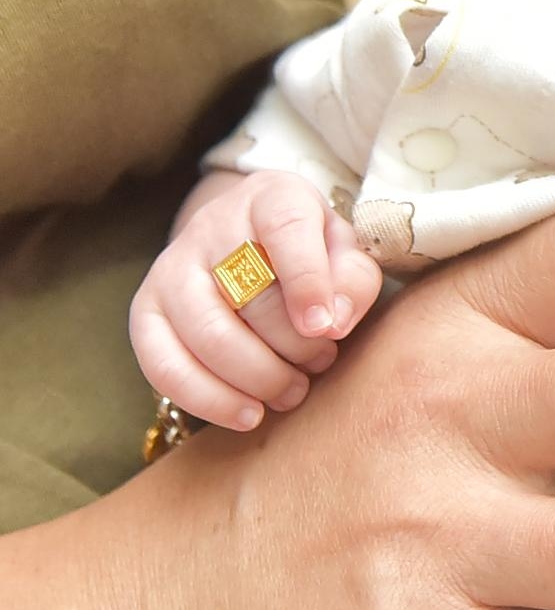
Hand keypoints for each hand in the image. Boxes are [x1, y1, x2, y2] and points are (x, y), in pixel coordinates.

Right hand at [129, 169, 383, 428]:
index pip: (285, 228)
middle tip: (322, 363)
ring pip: (205, 331)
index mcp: (272, 196)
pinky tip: (247, 413)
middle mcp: (212, 224)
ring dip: (255, 375)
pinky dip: (207, 397)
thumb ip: (353, 280)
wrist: (252, 242)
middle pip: (247, 291)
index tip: (327, 329)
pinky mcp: (145, 310)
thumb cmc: (313, 252)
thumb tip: (332, 324)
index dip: (307, 280)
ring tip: (292, 391)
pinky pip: (162, 362)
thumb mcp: (347, 252)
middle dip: (292, 343)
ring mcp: (171, 266)